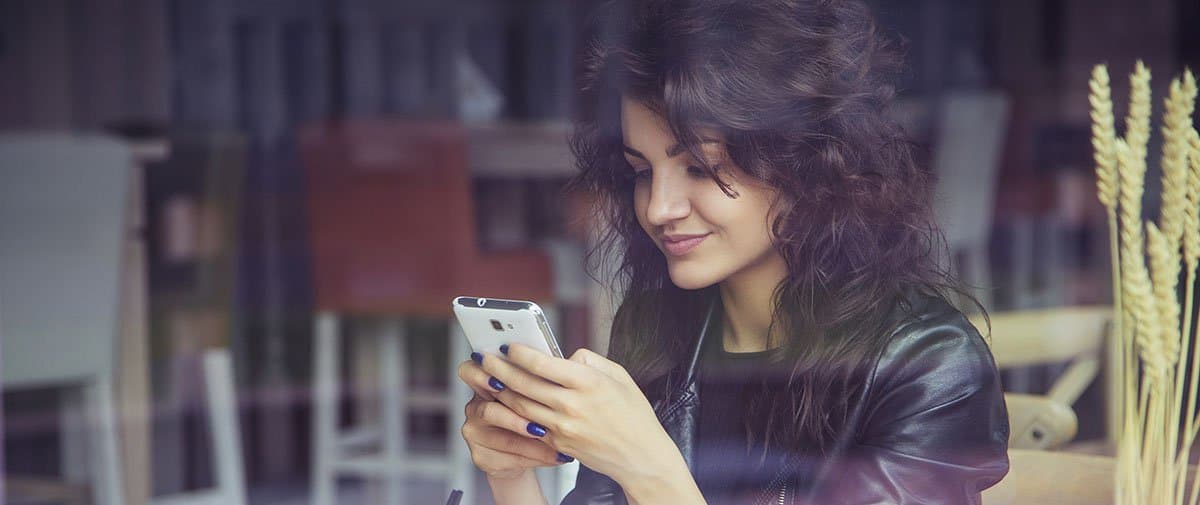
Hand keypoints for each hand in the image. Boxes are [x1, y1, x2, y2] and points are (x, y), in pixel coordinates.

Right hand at [457, 357, 567, 478]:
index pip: (470, 372)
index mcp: (485, 386)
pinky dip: (535, 458)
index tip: (499, 382)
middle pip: (487, 411)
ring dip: (532, 443)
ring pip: (503, 439)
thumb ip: (543, 379)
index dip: (480, 376)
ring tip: (556, 445)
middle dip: (517, 420)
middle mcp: (475, 408)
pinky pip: (509, 458)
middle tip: (541, 427)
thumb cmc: (532, 416)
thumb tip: (572, 360)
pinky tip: (553, 456)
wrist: (526, 453)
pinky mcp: (481, 457)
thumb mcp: (536, 395)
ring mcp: (475, 434)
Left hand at [477, 344, 682, 484]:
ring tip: (487, 377)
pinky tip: (503, 401)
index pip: (544, 364)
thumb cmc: (633, 415)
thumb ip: (589, 360)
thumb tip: (562, 355)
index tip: (507, 346)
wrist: (641, 457)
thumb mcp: (619, 376)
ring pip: (521, 406)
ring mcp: (563, 427)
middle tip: (484, 357)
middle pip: (525, 384)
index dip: (520, 354)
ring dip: (500, 390)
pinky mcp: (558, 443)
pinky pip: (529, 424)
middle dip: (500, 369)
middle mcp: (573, 405)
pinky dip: (513, 412)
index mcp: (589, 383)